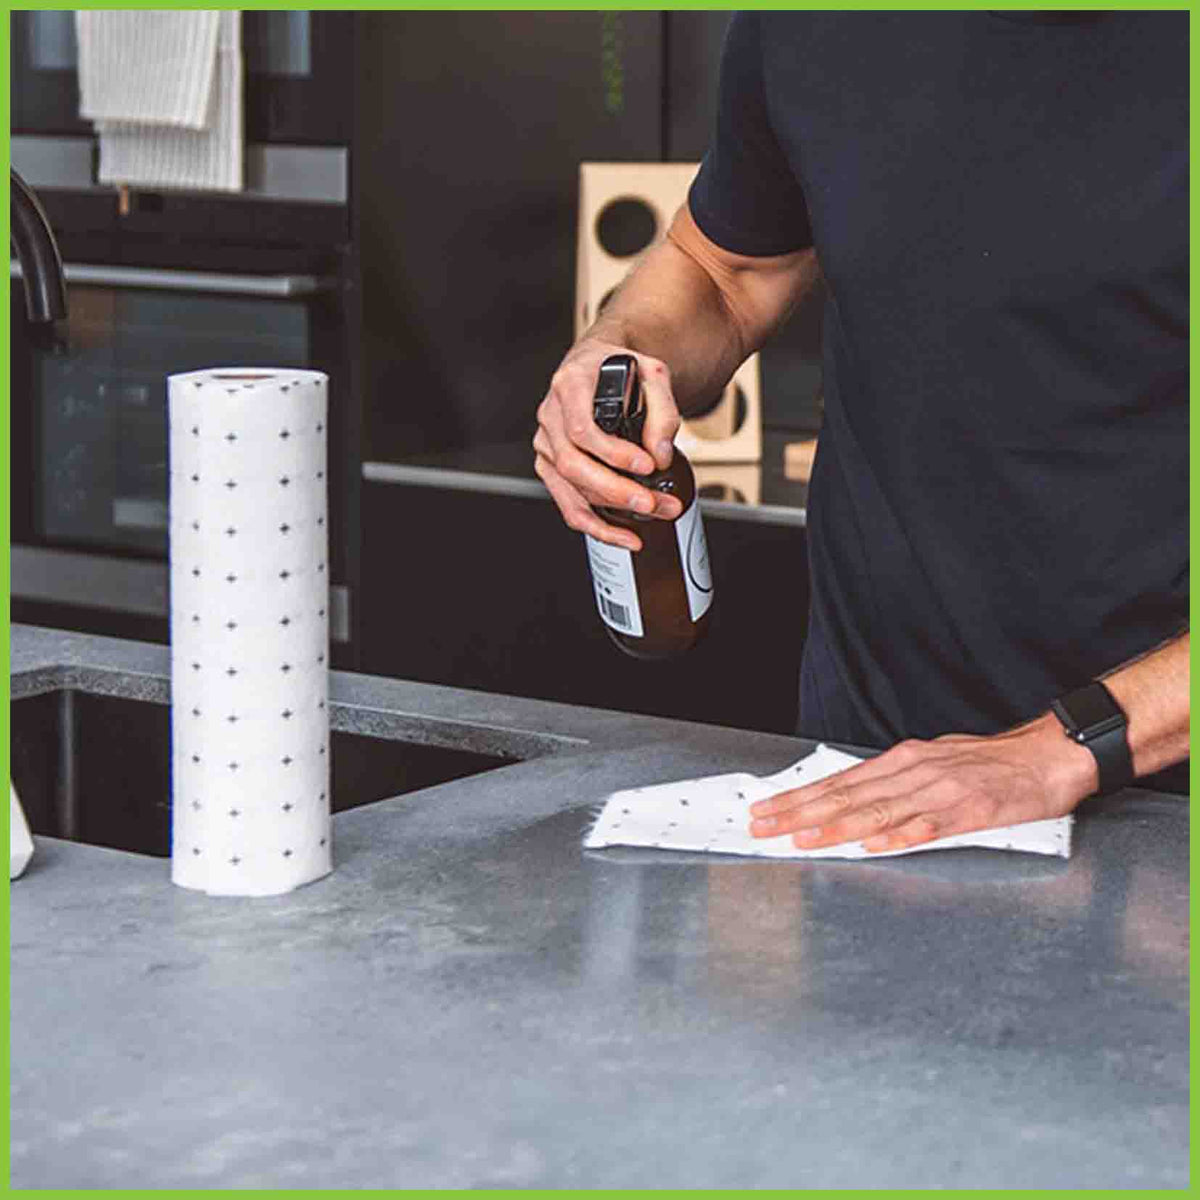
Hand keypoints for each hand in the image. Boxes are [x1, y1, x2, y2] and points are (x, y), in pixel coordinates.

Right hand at [533, 337, 683, 551]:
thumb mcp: (652, 373)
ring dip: (613, 510)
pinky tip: (622, 535)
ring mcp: (547, 443)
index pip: (582, 428)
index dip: (613, 453)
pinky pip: (568, 504)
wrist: (597, 366)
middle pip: (574, 465)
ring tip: (652, 513)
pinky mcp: (552, 467)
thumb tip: (660, 453)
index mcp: (570, 385)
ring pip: (571, 489)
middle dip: (616, 490)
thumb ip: (662, 410)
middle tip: (652, 502)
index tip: (647, 464)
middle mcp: (552, 415)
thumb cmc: (619, 368)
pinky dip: (596, 525)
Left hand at [748, 714, 1098, 852]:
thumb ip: (894, 784)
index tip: (765, 809)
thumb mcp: (933, 764)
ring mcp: (941, 791)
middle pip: (847, 796)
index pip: (839, 783)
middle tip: (763, 825)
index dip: (799, 798)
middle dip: (799, 812)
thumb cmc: (990, 765)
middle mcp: (914, 772)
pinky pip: (931, 826)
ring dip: (837, 826)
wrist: (1048, 756)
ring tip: (804, 838)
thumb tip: (851, 799)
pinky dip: (900, 836)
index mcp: (903, 762)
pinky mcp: (972, 811)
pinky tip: (875, 845)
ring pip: (878, 810)